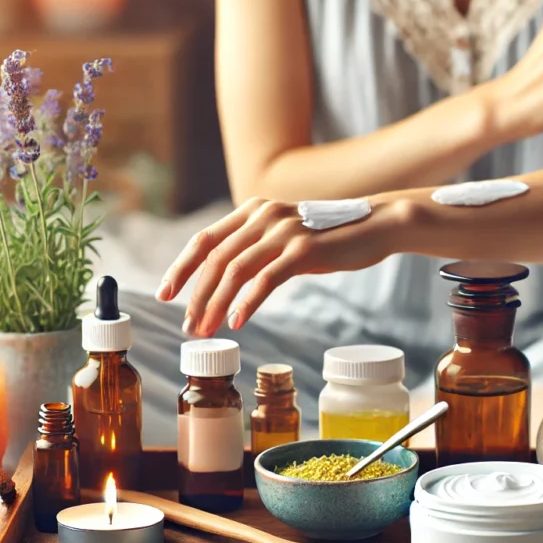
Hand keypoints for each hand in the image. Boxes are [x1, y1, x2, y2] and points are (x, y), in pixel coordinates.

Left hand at [155, 197, 413, 336]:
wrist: (376, 225)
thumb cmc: (331, 238)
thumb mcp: (286, 236)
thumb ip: (258, 248)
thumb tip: (228, 280)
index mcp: (253, 211)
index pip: (204, 240)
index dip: (181, 268)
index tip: (165, 295)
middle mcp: (263, 215)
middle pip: (214, 259)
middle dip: (196, 296)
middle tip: (189, 327)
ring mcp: (283, 231)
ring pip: (235, 270)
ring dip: (216, 304)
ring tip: (208, 330)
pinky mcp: (304, 249)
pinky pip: (266, 279)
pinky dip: (248, 302)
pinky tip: (238, 321)